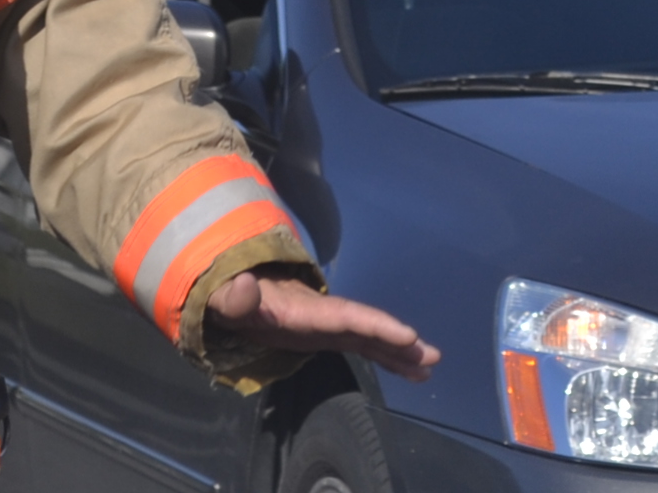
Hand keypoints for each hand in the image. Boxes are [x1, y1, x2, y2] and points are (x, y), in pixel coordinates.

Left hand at [204, 271, 440, 378]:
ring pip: (370, 339)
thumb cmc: (229, 298)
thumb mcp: (225, 299)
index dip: (377, 325)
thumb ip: (233, 296)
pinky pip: (363, 347)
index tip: (408, 335)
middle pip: (367, 328)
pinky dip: (387, 358)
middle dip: (399, 341)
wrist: (233, 291)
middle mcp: (324, 316)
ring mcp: (328, 326)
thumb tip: (243, 285)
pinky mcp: (327, 336)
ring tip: (430, 366)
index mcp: (304, 310)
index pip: (346, 316)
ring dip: (400, 353)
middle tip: (432, 355)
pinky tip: (410, 371)